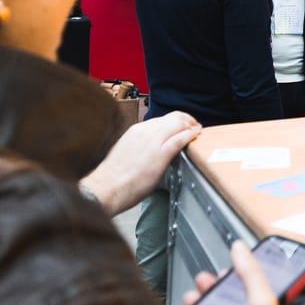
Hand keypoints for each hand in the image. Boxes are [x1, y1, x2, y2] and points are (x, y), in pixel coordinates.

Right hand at [79, 111, 200, 215]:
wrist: (107, 187)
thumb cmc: (114, 176)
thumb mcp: (127, 151)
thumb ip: (140, 145)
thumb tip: (151, 149)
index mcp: (136, 130)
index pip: (161, 119)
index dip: (175, 121)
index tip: (181, 125)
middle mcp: (145, 131)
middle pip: (172, 117)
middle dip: (186, 120)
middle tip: (194, 125)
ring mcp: (153, 141)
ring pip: (178, 124)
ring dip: (190, 125)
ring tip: (197, 129)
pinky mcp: (160, 154)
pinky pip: (180, 138)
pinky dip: (191, 134)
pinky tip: (196, 134)